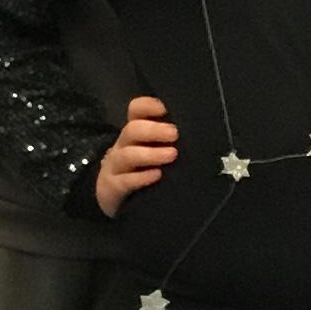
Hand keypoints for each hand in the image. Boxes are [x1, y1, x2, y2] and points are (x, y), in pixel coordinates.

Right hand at [93, 96, 179, 215]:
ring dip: (151, 154)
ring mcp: (115, 167)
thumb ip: (170, 141)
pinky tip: (157, 176)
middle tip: (175, 134)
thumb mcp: (158, 152)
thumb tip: (198, 133)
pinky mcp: (112, 188)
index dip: (147, 106)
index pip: (135, 111)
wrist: (120, 203)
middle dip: (154, 130)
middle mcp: (123, 146)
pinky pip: (124, 181)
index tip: (164, 109)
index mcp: (135, 133)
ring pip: (128, 155)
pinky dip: (141, 177)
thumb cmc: (146, 172)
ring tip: (172, 155)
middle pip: (132, 130)